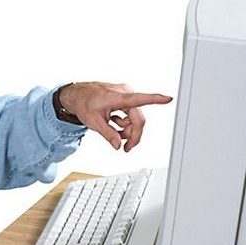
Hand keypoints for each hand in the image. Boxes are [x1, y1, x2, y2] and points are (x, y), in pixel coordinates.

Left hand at [57, 82, 172, 151]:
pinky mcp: (124, 98)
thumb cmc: (83, 104)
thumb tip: (118, 145)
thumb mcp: (94, 122)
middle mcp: (125, 93)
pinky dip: (124, 123)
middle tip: (126, 148)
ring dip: (127, 129)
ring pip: (135, 118)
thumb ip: (108, 134)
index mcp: (119, 97)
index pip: (140, 99)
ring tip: (114, 133)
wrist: (76, 95)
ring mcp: (125, 95)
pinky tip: (114, 124)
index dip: (156, 100)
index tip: (169, 99)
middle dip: (133, 134)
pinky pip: (130, 114)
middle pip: (138, 118)